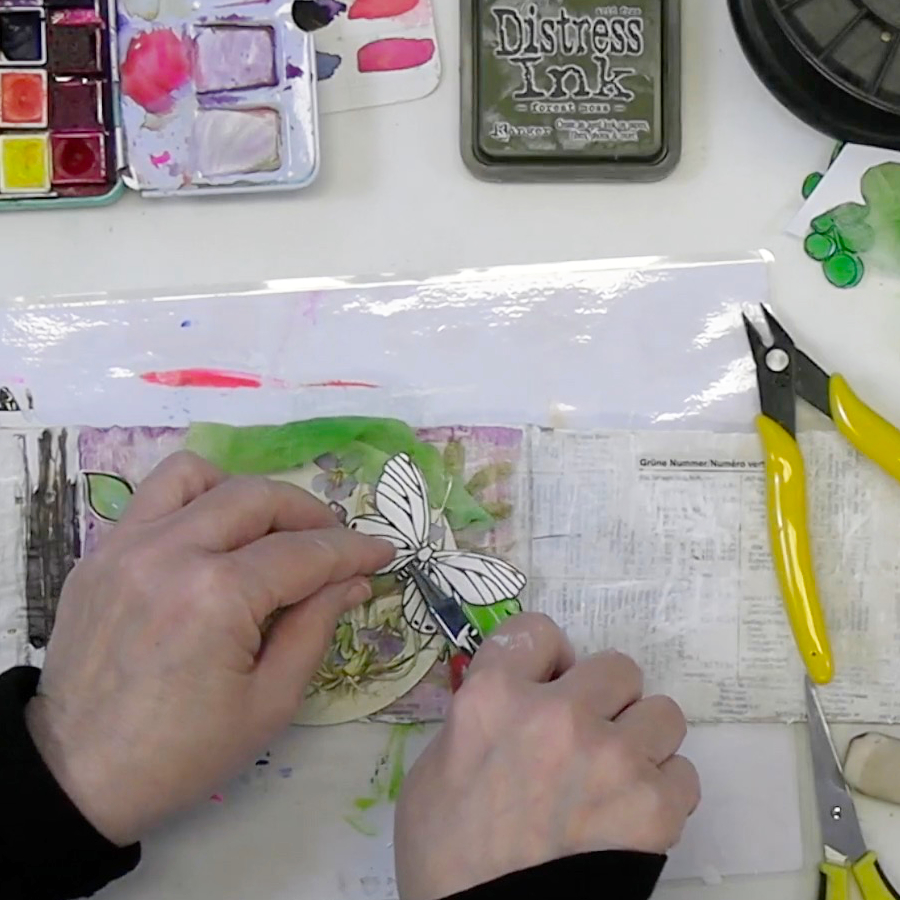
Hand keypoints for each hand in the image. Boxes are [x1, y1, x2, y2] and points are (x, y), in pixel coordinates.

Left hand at [26, 451, 393, 844]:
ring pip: (200, 476)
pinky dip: (195, 499)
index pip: (304, 553)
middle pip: (259, 498)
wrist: (77, 776)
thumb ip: (315, 627)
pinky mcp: (100, 553)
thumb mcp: (270, 704)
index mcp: (217, 597)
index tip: (383, 552)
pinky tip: (213, 536)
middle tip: (336, 545)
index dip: (353, 550)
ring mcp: (126, 545)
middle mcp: (171, 552)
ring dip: (248, 494)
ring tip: (269, 531)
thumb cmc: (183, 753)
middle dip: (312, 515)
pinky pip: (153, 496)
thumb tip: (353, 580)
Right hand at [394, 614, 699, 899]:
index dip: (548, 657)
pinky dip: (661, 792)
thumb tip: (516, 700)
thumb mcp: (435, 767)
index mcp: (493, 696)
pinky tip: (630, 815)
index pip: (540, 629)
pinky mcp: (654, 807)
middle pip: (617, 666)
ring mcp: (611, 758)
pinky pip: (683, 773)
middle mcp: (557, 713)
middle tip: (586, 735)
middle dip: (604, 698)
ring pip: (662, 713)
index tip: (549, 683)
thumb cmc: (447, 855)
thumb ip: (480, 717)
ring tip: (614, 778)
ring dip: (640, 742)